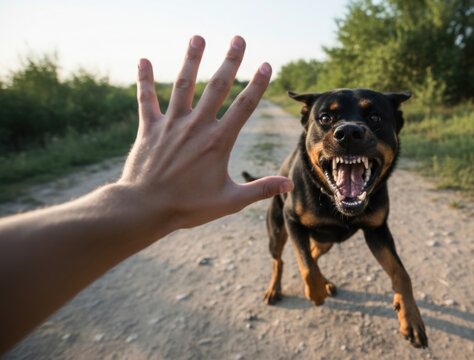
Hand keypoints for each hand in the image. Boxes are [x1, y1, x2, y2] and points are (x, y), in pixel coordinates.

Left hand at [119, 35, 292, 230]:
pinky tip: (144, 60)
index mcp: (219, 141)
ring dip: (192, 60)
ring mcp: (172, 125)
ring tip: (198, 37)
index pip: (245, 106)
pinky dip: (145, 80)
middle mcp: (197, 126)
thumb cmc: (189, 207)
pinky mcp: (150, 128)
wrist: (145, 208)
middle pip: (218, 86)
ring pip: (184, 85)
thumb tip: (288, 185)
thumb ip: (260, 189)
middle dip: (230, 61)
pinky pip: (147, 99)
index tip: (267, 64)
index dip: (258, 84)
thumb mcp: (230, 201)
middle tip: (238, 39)